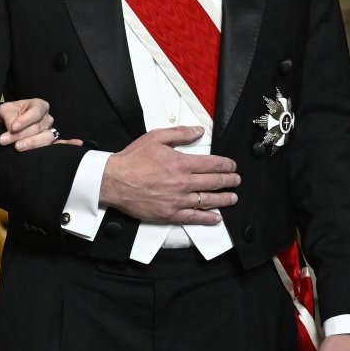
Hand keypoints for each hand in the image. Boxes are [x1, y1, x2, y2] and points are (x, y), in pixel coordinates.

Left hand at [0, 97, 82, 152]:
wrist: (4, 127)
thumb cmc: (7, 116)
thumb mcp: (4, 112)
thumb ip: (8, 117)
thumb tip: (12, 126)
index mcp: (38, 105)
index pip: (36, 112)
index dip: (25, 120)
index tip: (12, 127)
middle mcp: (47, 118)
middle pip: (39, 127)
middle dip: (20, 135)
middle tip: (4, 140)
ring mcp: (50, 131)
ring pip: (46, 138)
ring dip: (32, 143)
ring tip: (17, 147)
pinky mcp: (50, 143)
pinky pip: (61, 144)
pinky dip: (69, 144)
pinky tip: (77, 143)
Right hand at [100, 126, 239, 223]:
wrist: (113, 181)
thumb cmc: (132, 160)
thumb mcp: (155, 138)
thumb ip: (180, 133)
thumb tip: (199, 131)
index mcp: (181, 163)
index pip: (213, 164)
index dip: (227, 165)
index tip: (232, 165)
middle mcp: (183, 182)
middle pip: (215, 182)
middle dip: (230, 181)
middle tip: (236, 180)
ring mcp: (177, 200)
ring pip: (208, 201)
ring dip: (225, 199)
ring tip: (233, 198)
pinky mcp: (169, 214)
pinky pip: (194, 218)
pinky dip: (208, 218)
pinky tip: (216, 218)